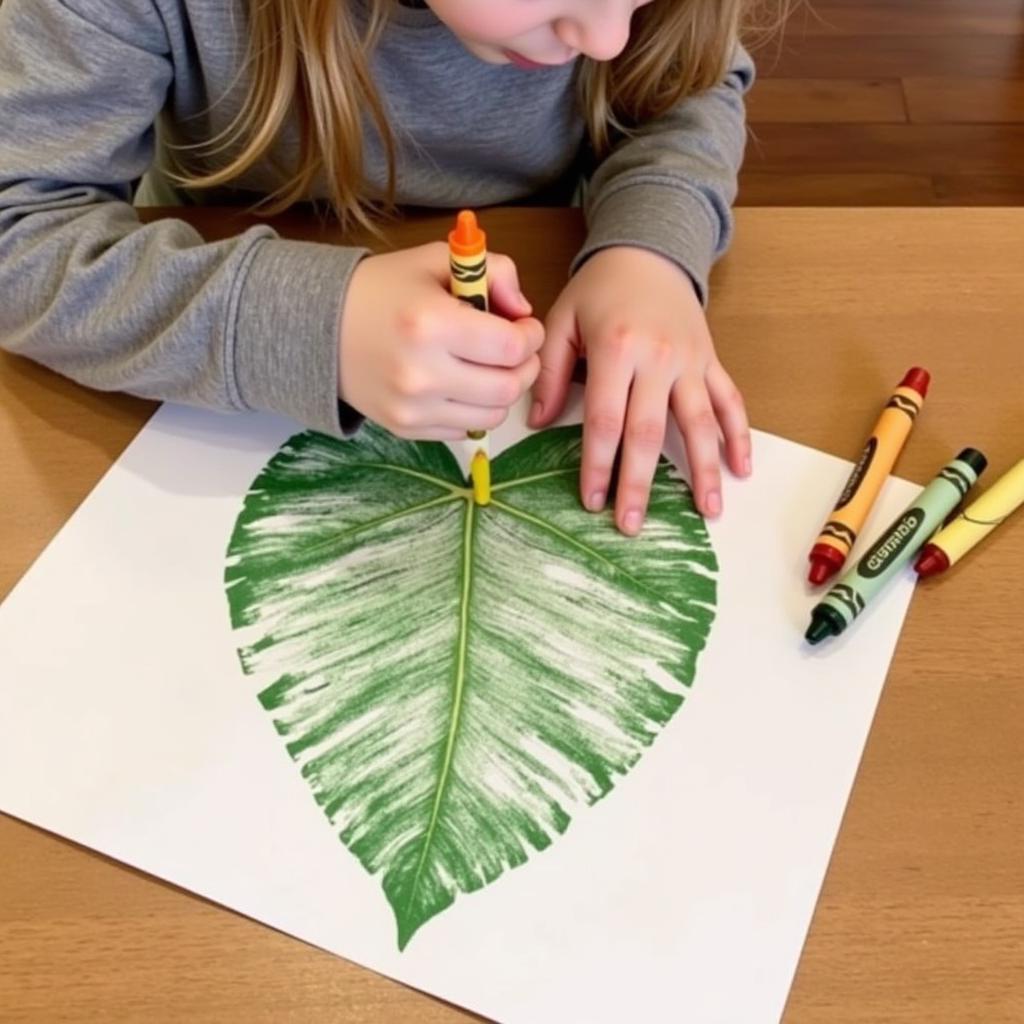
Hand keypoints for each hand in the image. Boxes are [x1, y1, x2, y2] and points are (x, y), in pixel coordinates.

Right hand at [339, 243, 543, 439]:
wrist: (318, 327)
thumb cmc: (382, 290)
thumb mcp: (436, 261)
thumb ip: (494, 271)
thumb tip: (523, 311)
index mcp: (432, 323)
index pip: (511, 347)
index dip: (530, 336)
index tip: (524, 327)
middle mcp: (422, 373)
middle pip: (507, 387)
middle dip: (524, 367)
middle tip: (517, 352)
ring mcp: (412, 407)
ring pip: (492, 416)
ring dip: (502, 392)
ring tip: (491, 369)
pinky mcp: (405, 428)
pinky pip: (464, 430)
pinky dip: (473, 410)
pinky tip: (461, 385)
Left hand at [528, 245, 750, 533]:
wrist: (649, 250)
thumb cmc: (600, 289)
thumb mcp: (563, 320)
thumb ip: (551, 372)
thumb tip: (538, 422)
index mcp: (617, 349)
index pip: (606, 420)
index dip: (599, 464)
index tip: (593, 500)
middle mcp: (658, 359)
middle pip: (649, 432)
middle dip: (640, 482)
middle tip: (633, 524)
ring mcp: (691, 362)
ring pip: (700, 423)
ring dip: (705, 470)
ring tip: (709, 512)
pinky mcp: (711, 361)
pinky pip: (730, 401)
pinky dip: (739, 435)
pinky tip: (741, 469)